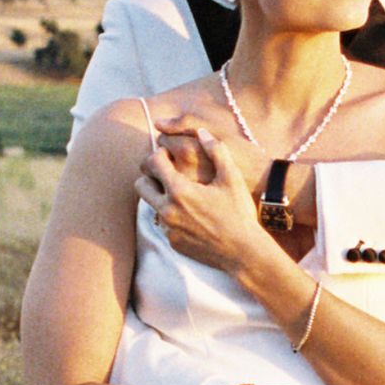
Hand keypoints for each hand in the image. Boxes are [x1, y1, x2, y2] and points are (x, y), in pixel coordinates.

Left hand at [138, 124, 271, 277]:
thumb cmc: (239, 212)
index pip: (153, 163)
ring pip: (150, 205)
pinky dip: (171, 215)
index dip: (160, 154)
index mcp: (179, 190)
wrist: (244, 252)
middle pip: (141, 184)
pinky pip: (163, 223)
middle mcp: (167, 210)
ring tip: (179, 192)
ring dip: (160, 195)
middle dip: (150, 175)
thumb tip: (202, 132)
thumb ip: (216, 150)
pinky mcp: (172, 242)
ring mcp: (168, 228)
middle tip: (167, 172)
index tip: (170, 154)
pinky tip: (191, 214)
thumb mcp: (231, 177)